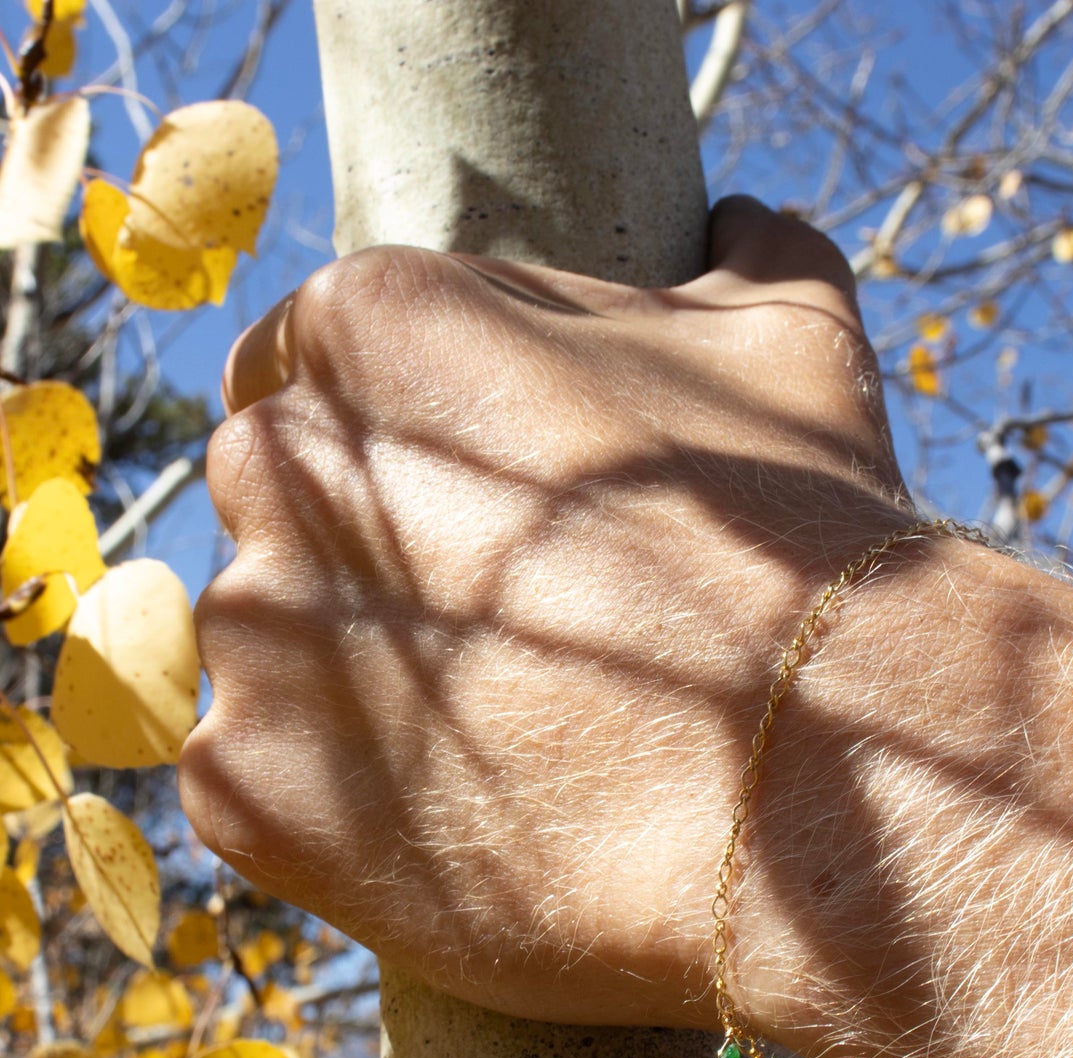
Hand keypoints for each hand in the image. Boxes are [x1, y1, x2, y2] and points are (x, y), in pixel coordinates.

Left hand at [181, 197, 912, 1028]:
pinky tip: (472, 815)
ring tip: (506, 733)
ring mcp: (257, 636)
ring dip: (360, 679)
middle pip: (285, 501)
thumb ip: (742, 254)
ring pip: (276, 645)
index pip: (315, 360)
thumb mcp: (797, 349)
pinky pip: (267, 780)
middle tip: (499, 626)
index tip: (476, 508)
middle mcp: (282, 466)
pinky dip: (344, 801)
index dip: (399, 437)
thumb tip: (741, 221)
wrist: (814, 780)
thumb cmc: (800, 546)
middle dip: (370, 552)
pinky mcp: (251, 790)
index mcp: (376, 327)